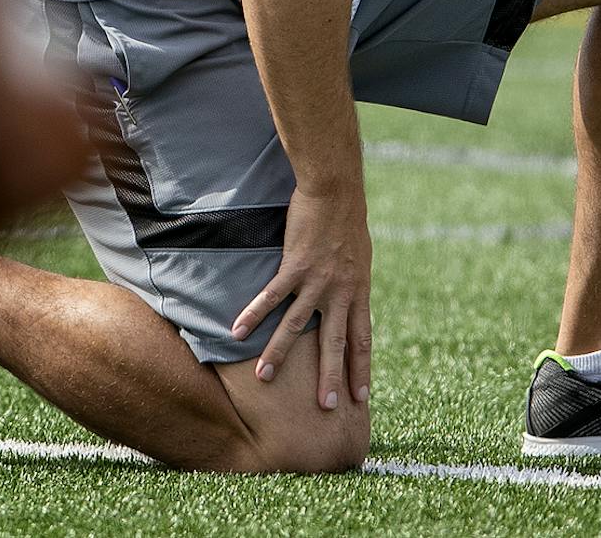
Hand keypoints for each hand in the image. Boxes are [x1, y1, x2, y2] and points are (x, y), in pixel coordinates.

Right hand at [229, 187, 373, 409]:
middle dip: (330, 377)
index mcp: (359, 293)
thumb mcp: (360, 259)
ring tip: (264, 377)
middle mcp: (341, 293)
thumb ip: (352, 284)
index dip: (361, 369)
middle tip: (326, 408)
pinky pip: (271, 297)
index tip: (360, 397)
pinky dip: (253, 315)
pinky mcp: (295, 267)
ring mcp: (317, 281)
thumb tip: (348, 299)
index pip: (362, 340)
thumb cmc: (348, 221)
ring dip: (279, 353)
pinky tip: (237, 331)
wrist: (336, 192)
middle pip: (335, 343)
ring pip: (297, 326)